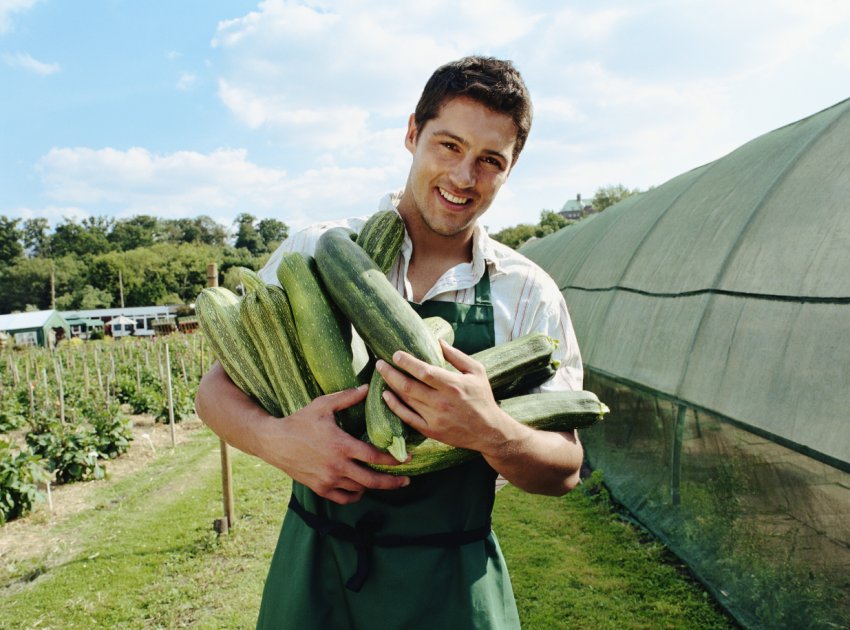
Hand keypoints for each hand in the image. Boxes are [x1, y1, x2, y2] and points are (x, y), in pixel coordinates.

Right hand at [260, 385, 409, 504]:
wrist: (274, 442)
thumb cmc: (300, 421)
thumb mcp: (323, 405)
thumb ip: (347, 397)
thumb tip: (367, 388)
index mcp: (342, 445)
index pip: (375, 456)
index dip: (394, 460)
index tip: (407, 459)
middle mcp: (337, 466)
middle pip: (373, 480)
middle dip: (393, 482)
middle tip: (406, 481)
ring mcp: (328, 480)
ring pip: (360, 490)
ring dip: (374, 487)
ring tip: (384, 482)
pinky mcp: (320, 488)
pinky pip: (344, 498)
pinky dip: (356, 495)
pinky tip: (361, 488)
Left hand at [376, 339, 508, 453]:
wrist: (489, 431)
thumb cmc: (483, 397)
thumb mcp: (476, 371)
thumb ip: (456, 356)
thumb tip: (437, 341)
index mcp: (453, 385)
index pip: (424, 372)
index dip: (407, 362)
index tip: (395, 354)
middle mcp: (442, 402)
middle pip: (409, 386)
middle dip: (390, 373)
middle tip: (379, 363)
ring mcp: (435, 418)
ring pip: (406, 400)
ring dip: (391, 386)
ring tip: (382, 375)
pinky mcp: (430, 431)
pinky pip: (407, 418)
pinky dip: (394, 406)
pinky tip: (386, 396)